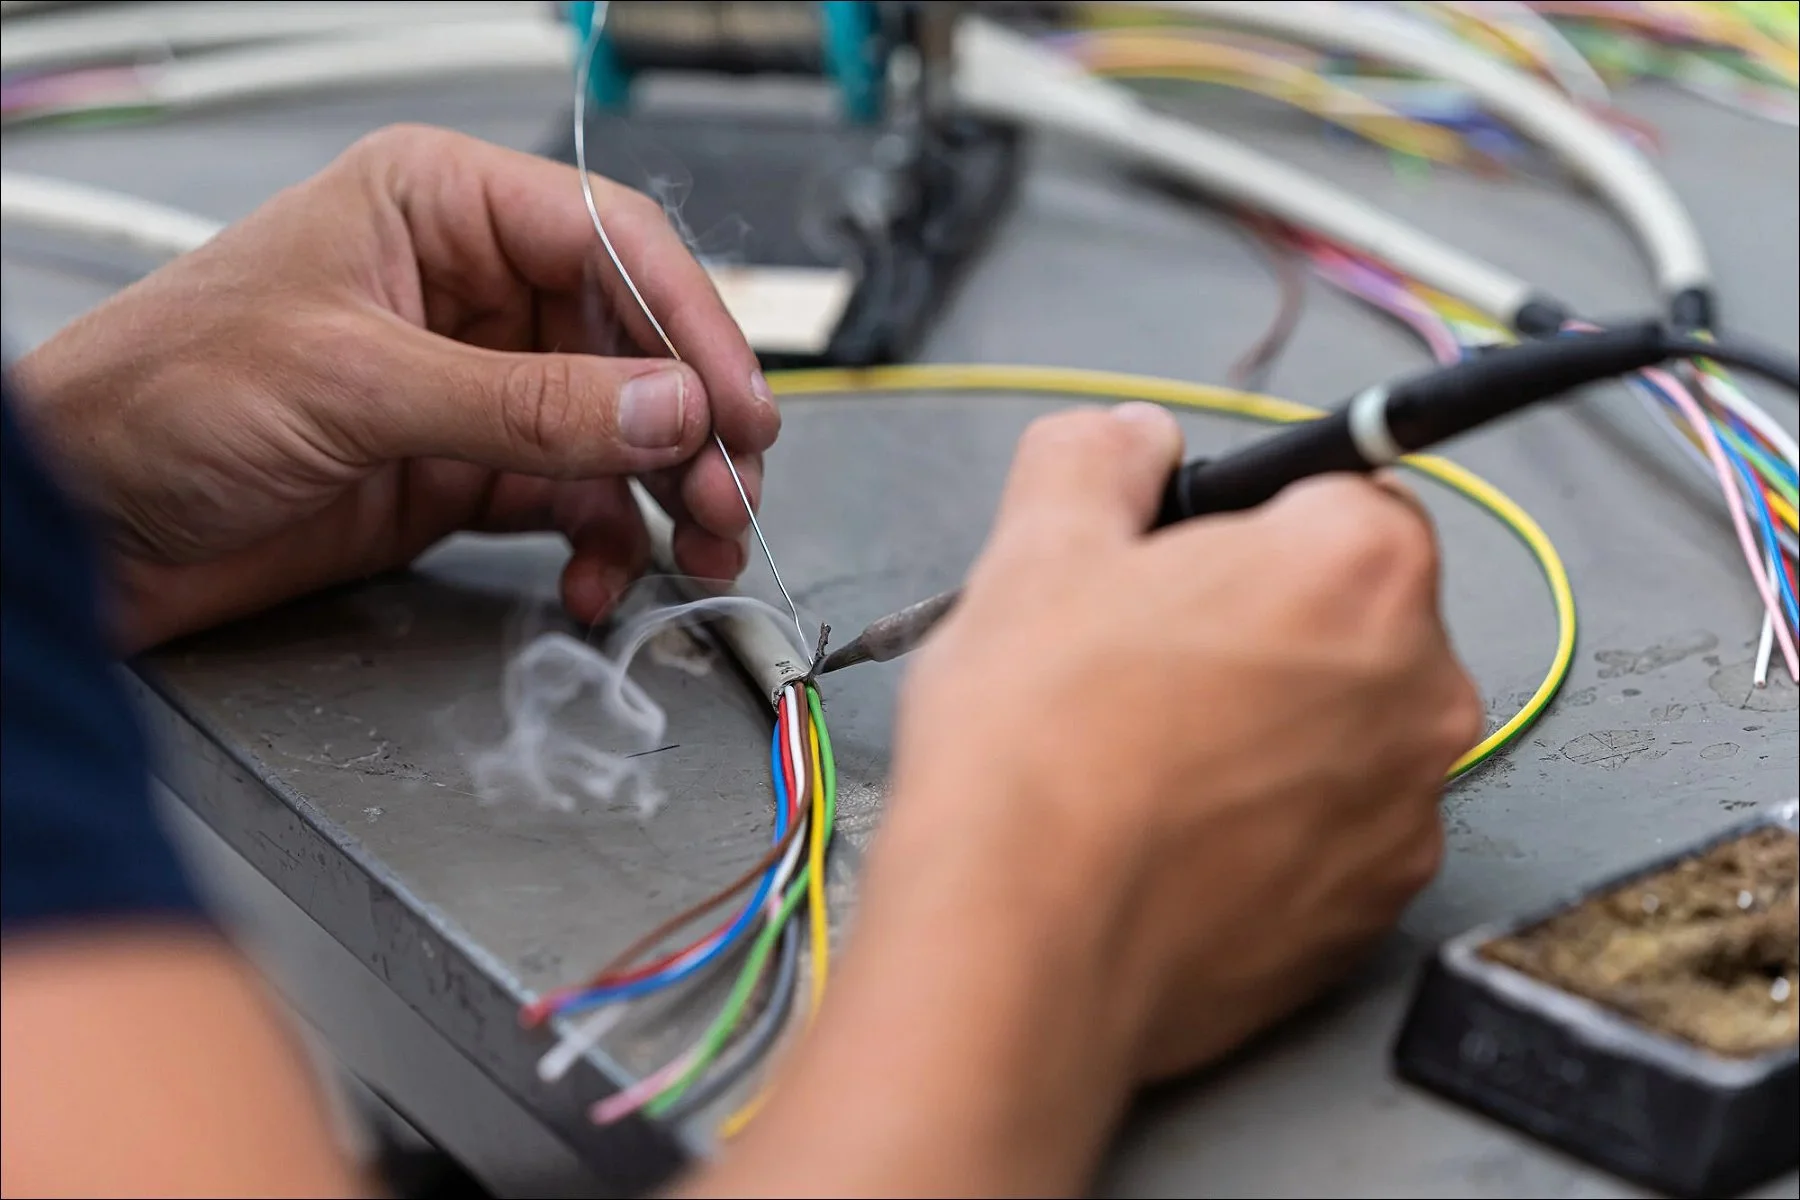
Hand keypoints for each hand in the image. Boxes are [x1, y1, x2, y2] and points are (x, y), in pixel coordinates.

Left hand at [12, 124, 778, 651]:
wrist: (83, 523)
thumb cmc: (156, 396)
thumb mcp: (354, 382)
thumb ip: (525, 402)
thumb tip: (665, 407)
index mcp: (437, 207)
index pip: (610, 240)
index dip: (691, 322)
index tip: (738, 406)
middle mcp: (467, 288)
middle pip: (634, 342)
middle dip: (690, 424)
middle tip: (728, 494)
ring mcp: (473, 385)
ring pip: (617, 429)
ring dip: (665, 493)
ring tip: (698, 544)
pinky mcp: (463, 471)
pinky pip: (571, 501)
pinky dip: (600, 544)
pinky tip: (597, 577)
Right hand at [695, 405, 1479, 1196]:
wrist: (1021, 947)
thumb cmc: (1036, 756)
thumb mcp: (1034, 550)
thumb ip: (1096, 458)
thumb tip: (1127, 441)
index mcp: (1356, 570)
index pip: (1344, 497)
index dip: (1251, 522)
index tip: (1192, 557)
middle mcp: (1418, 691)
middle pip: (1351, 618)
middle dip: (1263, 624)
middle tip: (1145, 660)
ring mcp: (1405, 815)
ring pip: (1340, 730)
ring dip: (1268, 728)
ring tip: (1144, 756)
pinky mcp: (1368, 914)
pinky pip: (1330, 834)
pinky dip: (1270, 825)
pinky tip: (1170, 832)